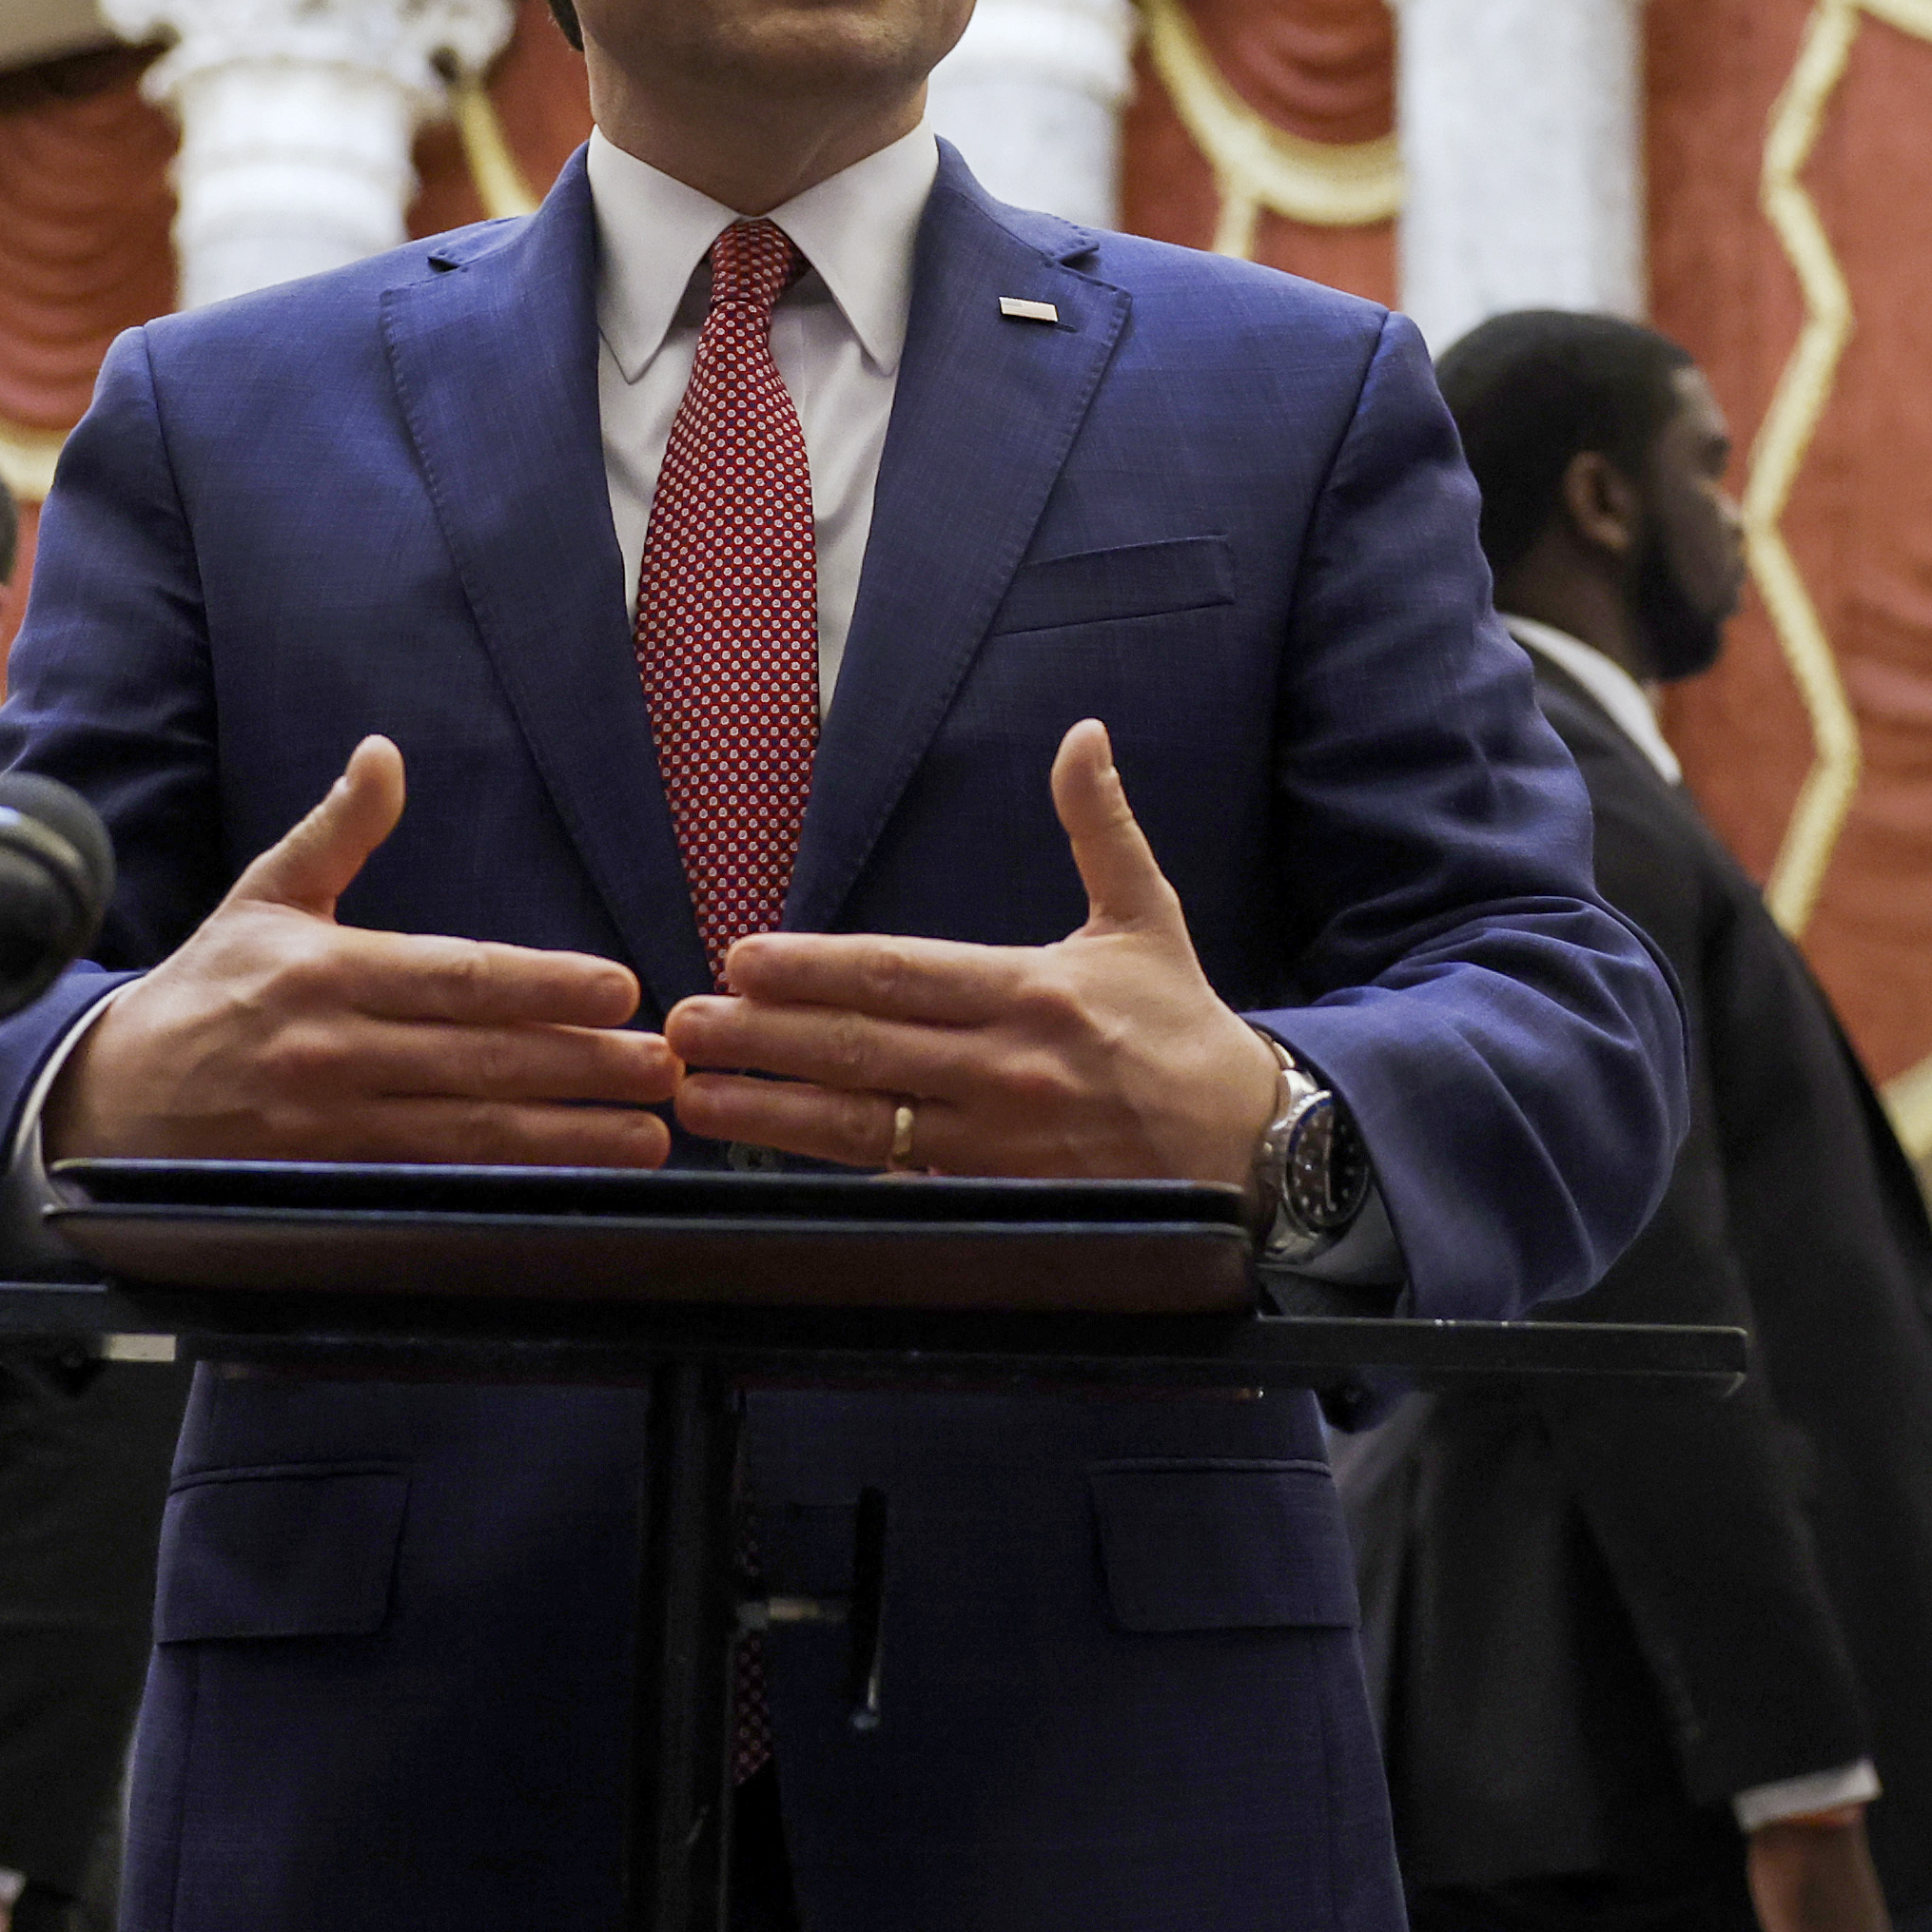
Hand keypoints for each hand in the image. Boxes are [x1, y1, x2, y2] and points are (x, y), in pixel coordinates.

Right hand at [49, 738, 676, 1169]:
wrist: (111, 1097)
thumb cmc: (207, 988)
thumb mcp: (264, 894)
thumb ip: (338, 830)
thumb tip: (383, 751)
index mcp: (327, 970)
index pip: (455, 977)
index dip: (541, 984)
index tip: (617, 987)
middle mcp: (333, 1048)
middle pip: (478, 1058)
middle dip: (580, 1064)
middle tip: (663, 1066)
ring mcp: (331, 1124)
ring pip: (468, 1131)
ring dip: (565, 1137)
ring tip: (645, 1136)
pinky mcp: (329, 1180)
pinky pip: (434, 1182)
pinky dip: (505, 1185)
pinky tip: (568, 1182)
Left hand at [668, 720, 1275, 1183]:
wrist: (1249, 1148)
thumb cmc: (1182, 1027)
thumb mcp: (1146, 916)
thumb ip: (1100, 826)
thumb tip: (1083, 734)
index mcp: (1032, 991)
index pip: (899, 974)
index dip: (814, 968)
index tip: (741, 958)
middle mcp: (1006, 1068)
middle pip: (860, 1050)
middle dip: (762, 1037)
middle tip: (682, 1025)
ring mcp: (996, 1143)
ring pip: (862, 1125)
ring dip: (770, 1112)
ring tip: (697, 1095)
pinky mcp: (998, 1198)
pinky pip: (900, 1184)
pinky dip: (831, 1174)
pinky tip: (768, 1162)